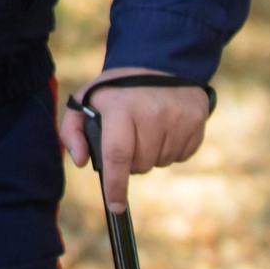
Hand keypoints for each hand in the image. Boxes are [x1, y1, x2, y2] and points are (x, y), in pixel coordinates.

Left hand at [58, 67, 211, 209]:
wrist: (159, 63)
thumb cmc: (117, 89)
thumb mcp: (86, 100)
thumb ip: (72, 131)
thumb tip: (81, 162)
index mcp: (121, 107)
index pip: (118, 156)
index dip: (115, 185)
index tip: (115, 206)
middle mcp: (152, 112)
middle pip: (141, 165)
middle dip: (132, 163)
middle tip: (129, 139)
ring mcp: (177, 117)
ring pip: (161, 162)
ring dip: (152, 156)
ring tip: (146, 129)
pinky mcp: (196, 121)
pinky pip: (181, 155)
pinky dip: (171, 150)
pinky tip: (165, 128)